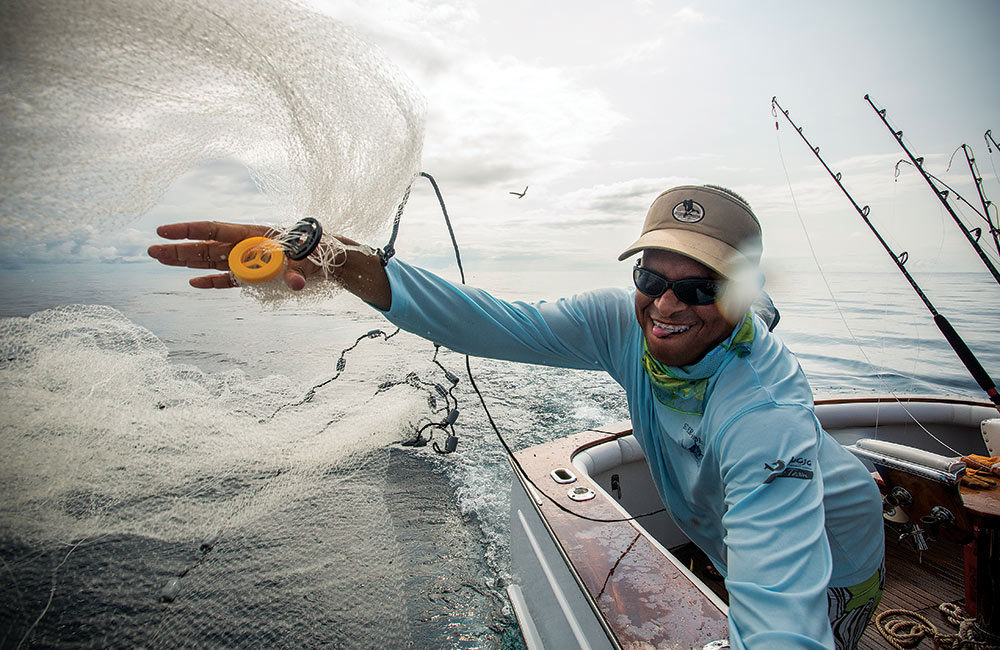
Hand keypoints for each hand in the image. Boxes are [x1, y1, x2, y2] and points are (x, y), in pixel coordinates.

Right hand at [147, 221, 316, 289]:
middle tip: (150, 250)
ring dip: (186, 262)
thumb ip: (297, 271)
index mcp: (251, 235)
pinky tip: (193, 283)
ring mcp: (245, 261)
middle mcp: (243, 246)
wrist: (326, 259)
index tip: (163, 230)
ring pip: (210, 260)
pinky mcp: (252, 276)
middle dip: (178, 249)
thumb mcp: (306, 260)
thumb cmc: (315, 252)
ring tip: (160, 259)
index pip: (213, 230)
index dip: (187, 230)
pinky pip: (226, 279)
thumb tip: (296, 284)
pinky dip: (211, 282)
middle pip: (204, 246)